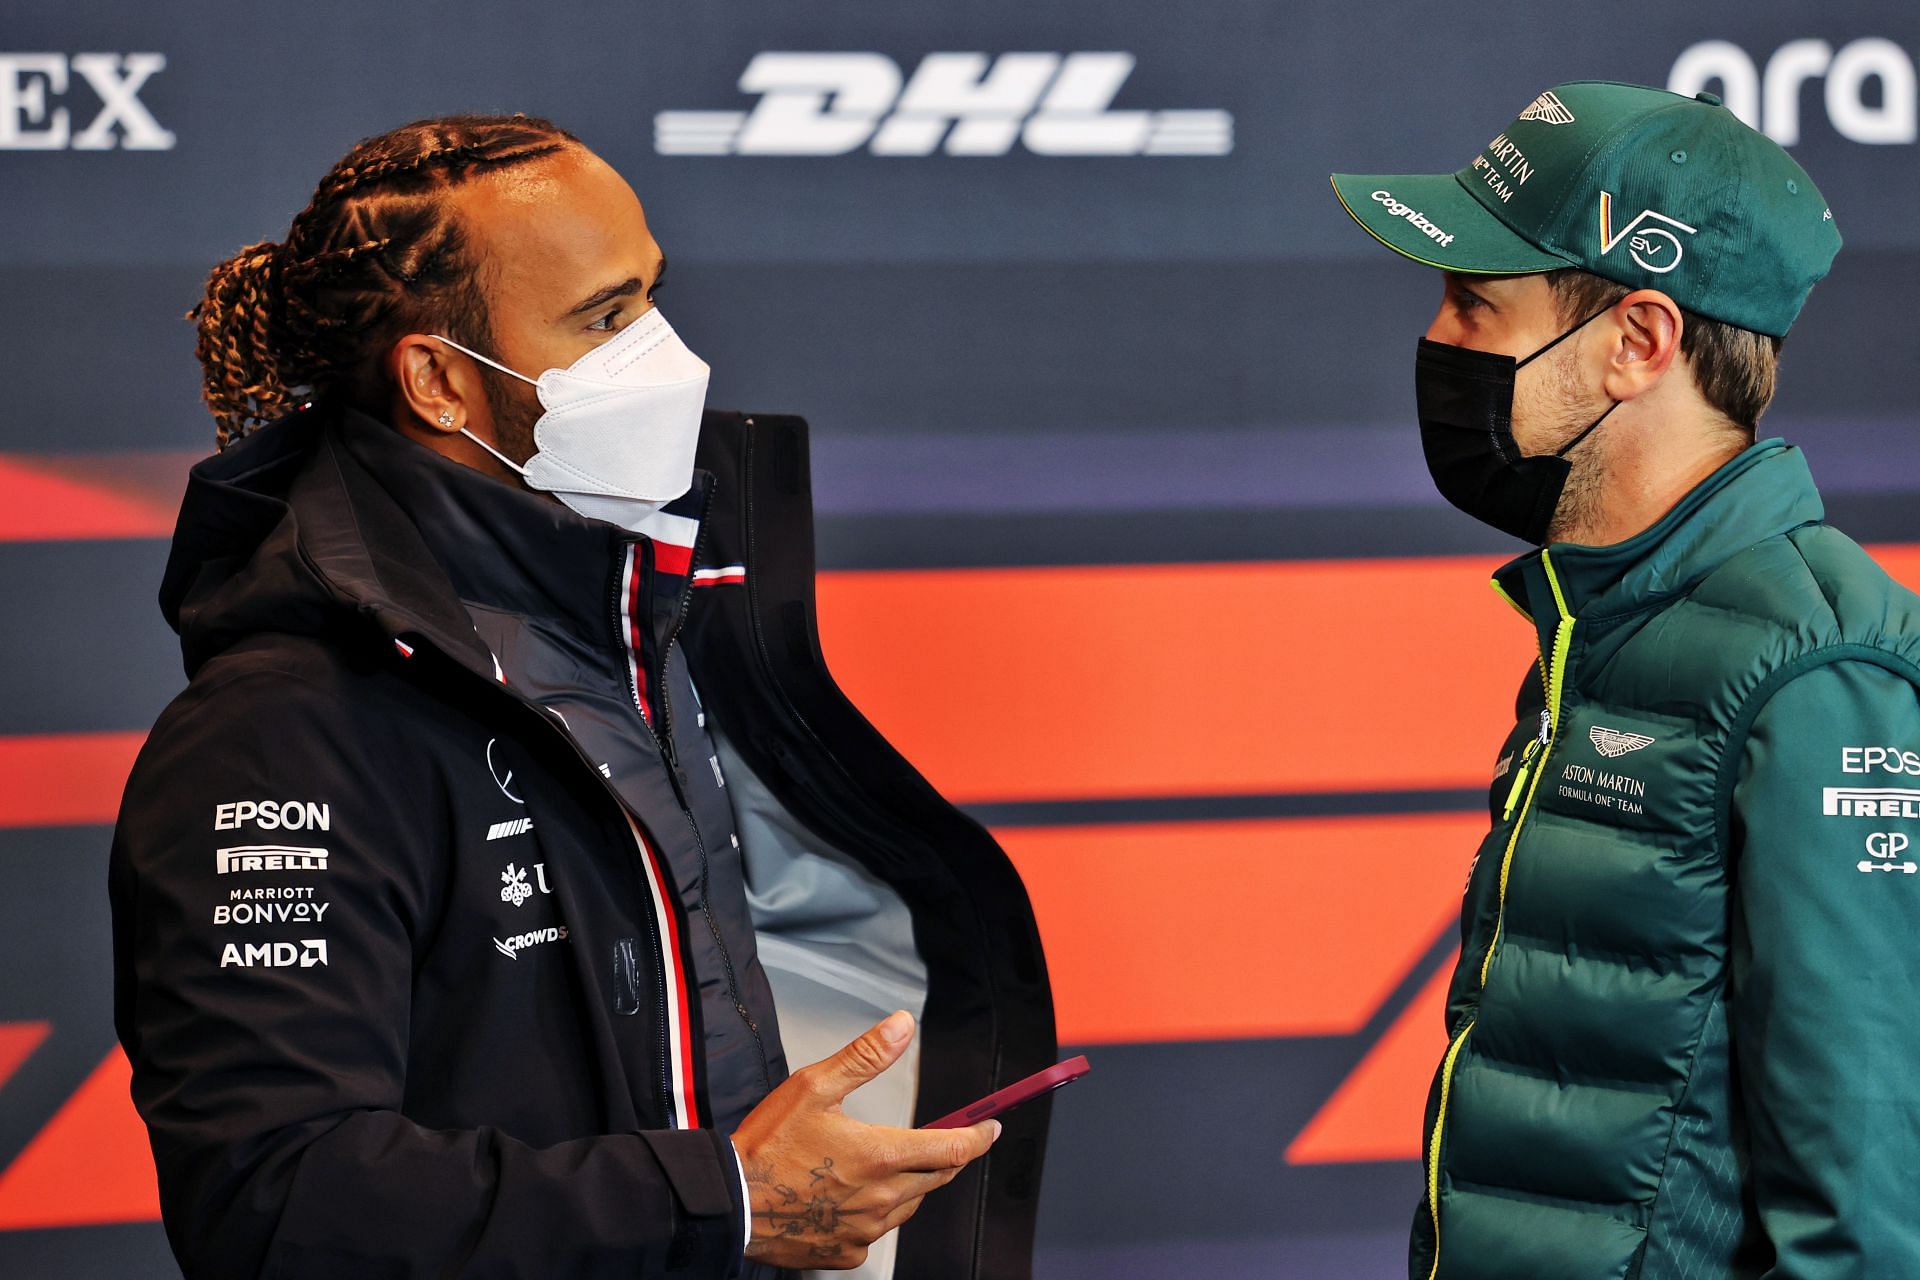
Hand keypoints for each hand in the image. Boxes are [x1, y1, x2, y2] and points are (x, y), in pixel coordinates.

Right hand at [730, 1010, 999, 1269]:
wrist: (729, 1201)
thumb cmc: (768, 1143)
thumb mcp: (814, 1085)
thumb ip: (865, 1056)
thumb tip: (903, 1025)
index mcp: (881, 1156)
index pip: (952, 1150)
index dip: (977, 1138)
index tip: (990, 1128)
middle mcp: (882, 1199)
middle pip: (935, 1178)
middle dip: (945, 1157)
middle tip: (941, 1139)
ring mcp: (865, 1230)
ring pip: (908, 1206)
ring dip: (909, 1184)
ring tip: (884, 1164)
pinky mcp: (846, 1252)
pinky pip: (876, 1232)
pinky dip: (874, 1213)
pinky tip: (849, 1197)